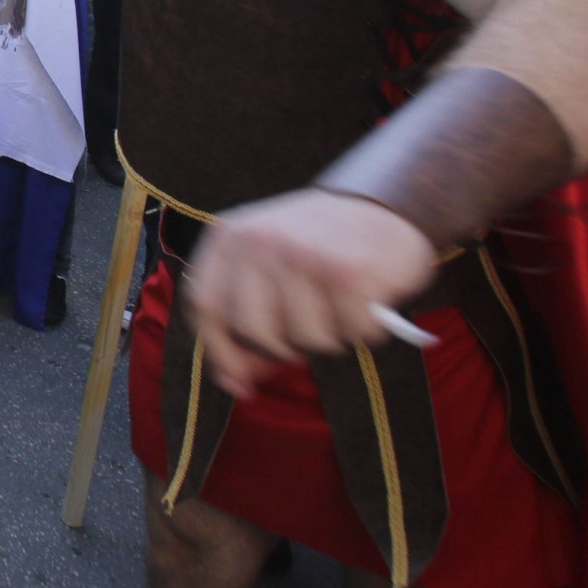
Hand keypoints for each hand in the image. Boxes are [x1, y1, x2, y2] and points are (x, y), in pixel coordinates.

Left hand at [181, 189, 435, 397]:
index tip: (238, 381)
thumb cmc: (319, 246)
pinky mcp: (347, 272)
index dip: (220, 351)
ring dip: (331, 337)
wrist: (383, 205)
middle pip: (253, 331)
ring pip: (306, 339)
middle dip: (283, 347)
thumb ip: (247, 316)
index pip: (205, 306)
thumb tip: (237, 381)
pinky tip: (367, 299)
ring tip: (340, 304)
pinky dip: (365, 329)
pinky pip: (352, 334)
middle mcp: (260, 240)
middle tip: (310, 329)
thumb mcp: (268, 267)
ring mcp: (302, 254)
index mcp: (229, 236)